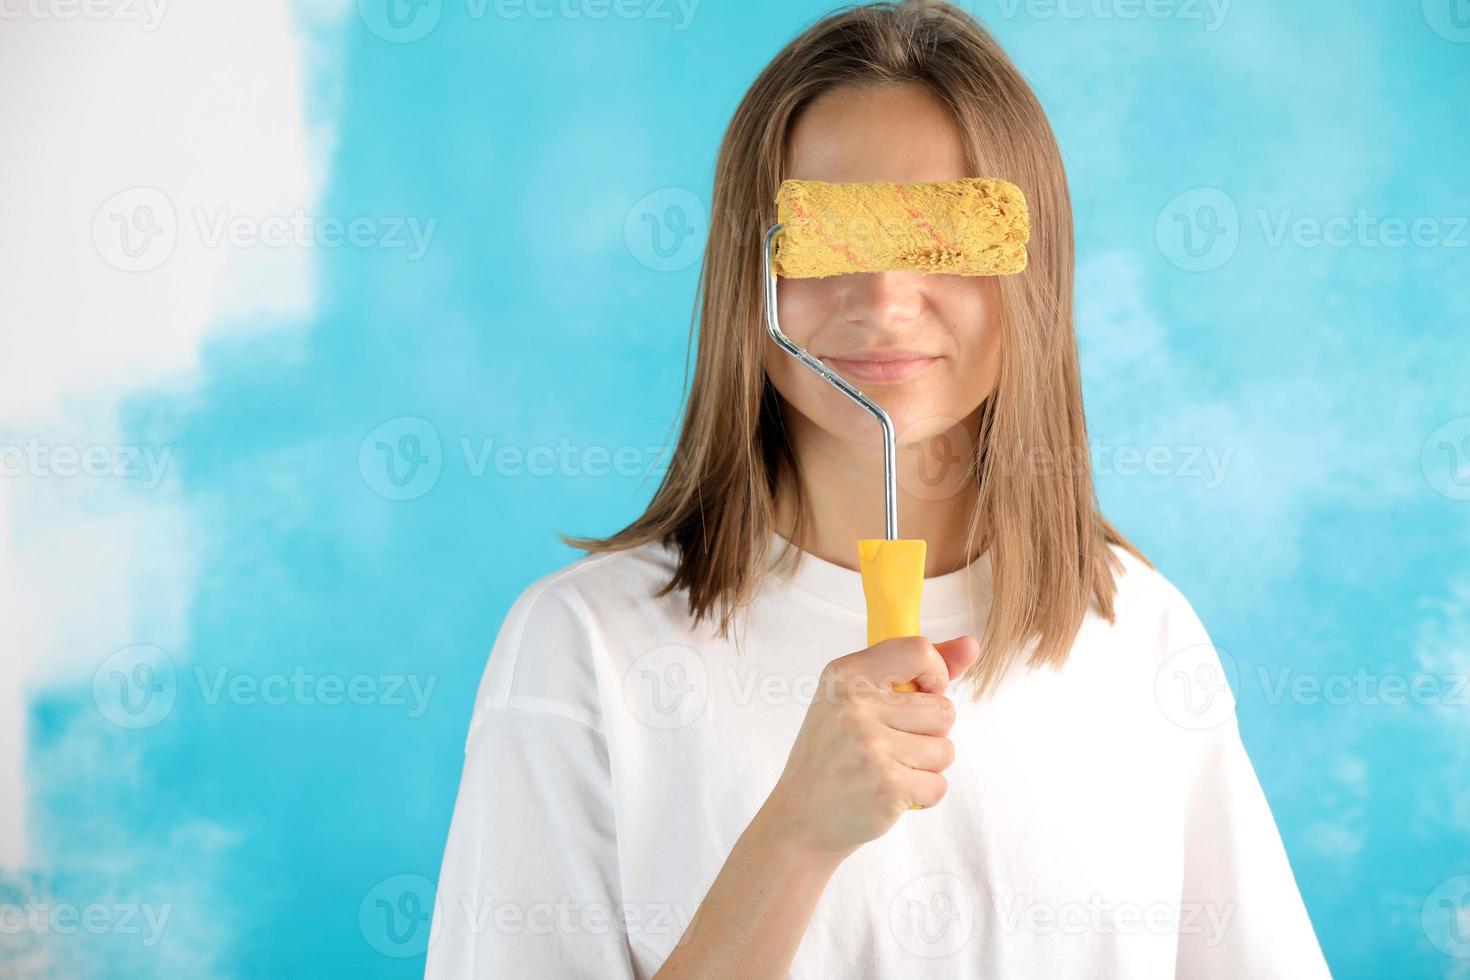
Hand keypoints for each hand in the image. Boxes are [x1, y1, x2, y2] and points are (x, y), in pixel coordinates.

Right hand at [759, 635, 979, 859]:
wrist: (801, 818)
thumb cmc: (835, 755)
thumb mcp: (857, 701)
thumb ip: (915, 671)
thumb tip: (971, 645)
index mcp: (845, 675)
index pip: (919, 650)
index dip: (936, 673)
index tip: (924, 692)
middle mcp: (854, 706)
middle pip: (943, 709)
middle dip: (930, 733)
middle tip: (892, 745)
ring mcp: (870, 746)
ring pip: (945, 749)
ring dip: (927, 766)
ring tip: (890, 769)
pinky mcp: (887, 786)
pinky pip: (939, 784)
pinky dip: (923, 794)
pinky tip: (891, 794)